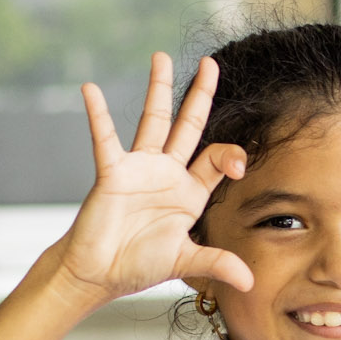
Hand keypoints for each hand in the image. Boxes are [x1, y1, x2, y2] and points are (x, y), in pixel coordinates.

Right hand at [51, 54, 251, 306]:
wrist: (98, 273)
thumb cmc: (139, 265)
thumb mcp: (185, 262)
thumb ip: (217, 263)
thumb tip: (250, 281)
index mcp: (192, 192)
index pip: (218, 159)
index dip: (231, 155)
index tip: (239, 164)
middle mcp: (169, 174)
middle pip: (189, 126)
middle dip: (201, 95)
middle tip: (211, 63)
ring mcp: (140, 169)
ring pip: (153, 122)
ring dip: (158, 90)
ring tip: (161, 58)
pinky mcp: (111, 173)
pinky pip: (105, 139)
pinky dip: (97, 114)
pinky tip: (90, 89)